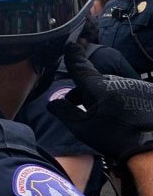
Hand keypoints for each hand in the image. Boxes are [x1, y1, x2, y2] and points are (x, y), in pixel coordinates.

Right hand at [47, 43, 152, 169]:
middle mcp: (118, 82)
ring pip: (112, 86)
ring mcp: (136, 86)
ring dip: (104, 96)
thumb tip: (52, 103)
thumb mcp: (83, 128)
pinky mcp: (148, 92)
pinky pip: (128, 90)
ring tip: (104, 115)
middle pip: (96, 81)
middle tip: (80, 107)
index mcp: (100, 88)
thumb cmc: (116, 139)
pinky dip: (120, 98)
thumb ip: (65, 112)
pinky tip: (121, 115)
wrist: (150, 149)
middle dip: (86, 91)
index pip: (81, 69)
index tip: (71, 46)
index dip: (74, 58)